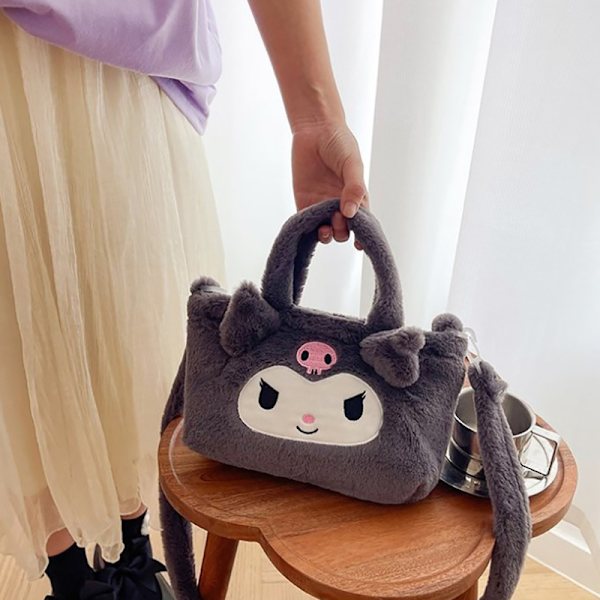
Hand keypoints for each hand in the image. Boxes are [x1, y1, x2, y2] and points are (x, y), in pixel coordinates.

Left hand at [292, 121, 367, 247]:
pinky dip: (308, 228)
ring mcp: (321, 206)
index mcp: (356, 198)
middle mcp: (340, 205)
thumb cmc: (339, 144)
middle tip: (339, 219)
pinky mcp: (304, 203)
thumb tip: (351, 212)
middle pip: (343, 230)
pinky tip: (310, 226)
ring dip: (327, 234)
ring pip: (326, 230)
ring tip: (325, 229)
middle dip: (343, 231)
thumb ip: (354, 187)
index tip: (360, 244)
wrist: (315, 129)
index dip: (362, 235)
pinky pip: (306, 222)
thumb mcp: (352, 164)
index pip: (362, 222)